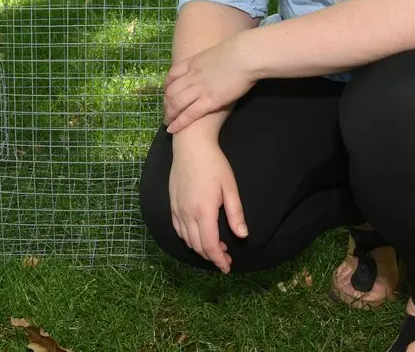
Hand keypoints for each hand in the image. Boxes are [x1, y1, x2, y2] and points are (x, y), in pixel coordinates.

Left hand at [164, 33, 254, 133]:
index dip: (167, 86)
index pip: (172, 75)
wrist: (245, 56)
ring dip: (169, 114)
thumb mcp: (216, 53)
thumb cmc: (239, 52)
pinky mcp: (209, 101)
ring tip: (167, 123)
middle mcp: (192, 76)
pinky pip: (189, 114)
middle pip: (171, 91)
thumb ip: (210, 62)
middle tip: (166, 112)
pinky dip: (179, 123)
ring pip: (176, 103)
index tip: (167, 93)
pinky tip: (172, 129)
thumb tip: (214, 65)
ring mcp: (199, 89)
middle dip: (166, 103)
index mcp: (192, 62)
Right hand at [169, 137, 248, 273]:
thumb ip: (235, 213)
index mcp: (204, 211)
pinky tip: (198, 235)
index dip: (219, 260)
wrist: (191, 146)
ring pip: (187, 240)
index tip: (228, 268)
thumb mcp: (230, 187)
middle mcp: (187, 214)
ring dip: (200, 248)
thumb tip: (243, 236)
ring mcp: (177, 209)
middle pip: (198, 246)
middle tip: (226, 257)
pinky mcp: (172, 204)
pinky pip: (178, 229)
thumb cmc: (213, 164)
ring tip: (216, 246)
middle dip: (212, 257)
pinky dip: (188, 238)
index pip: (210, 246)